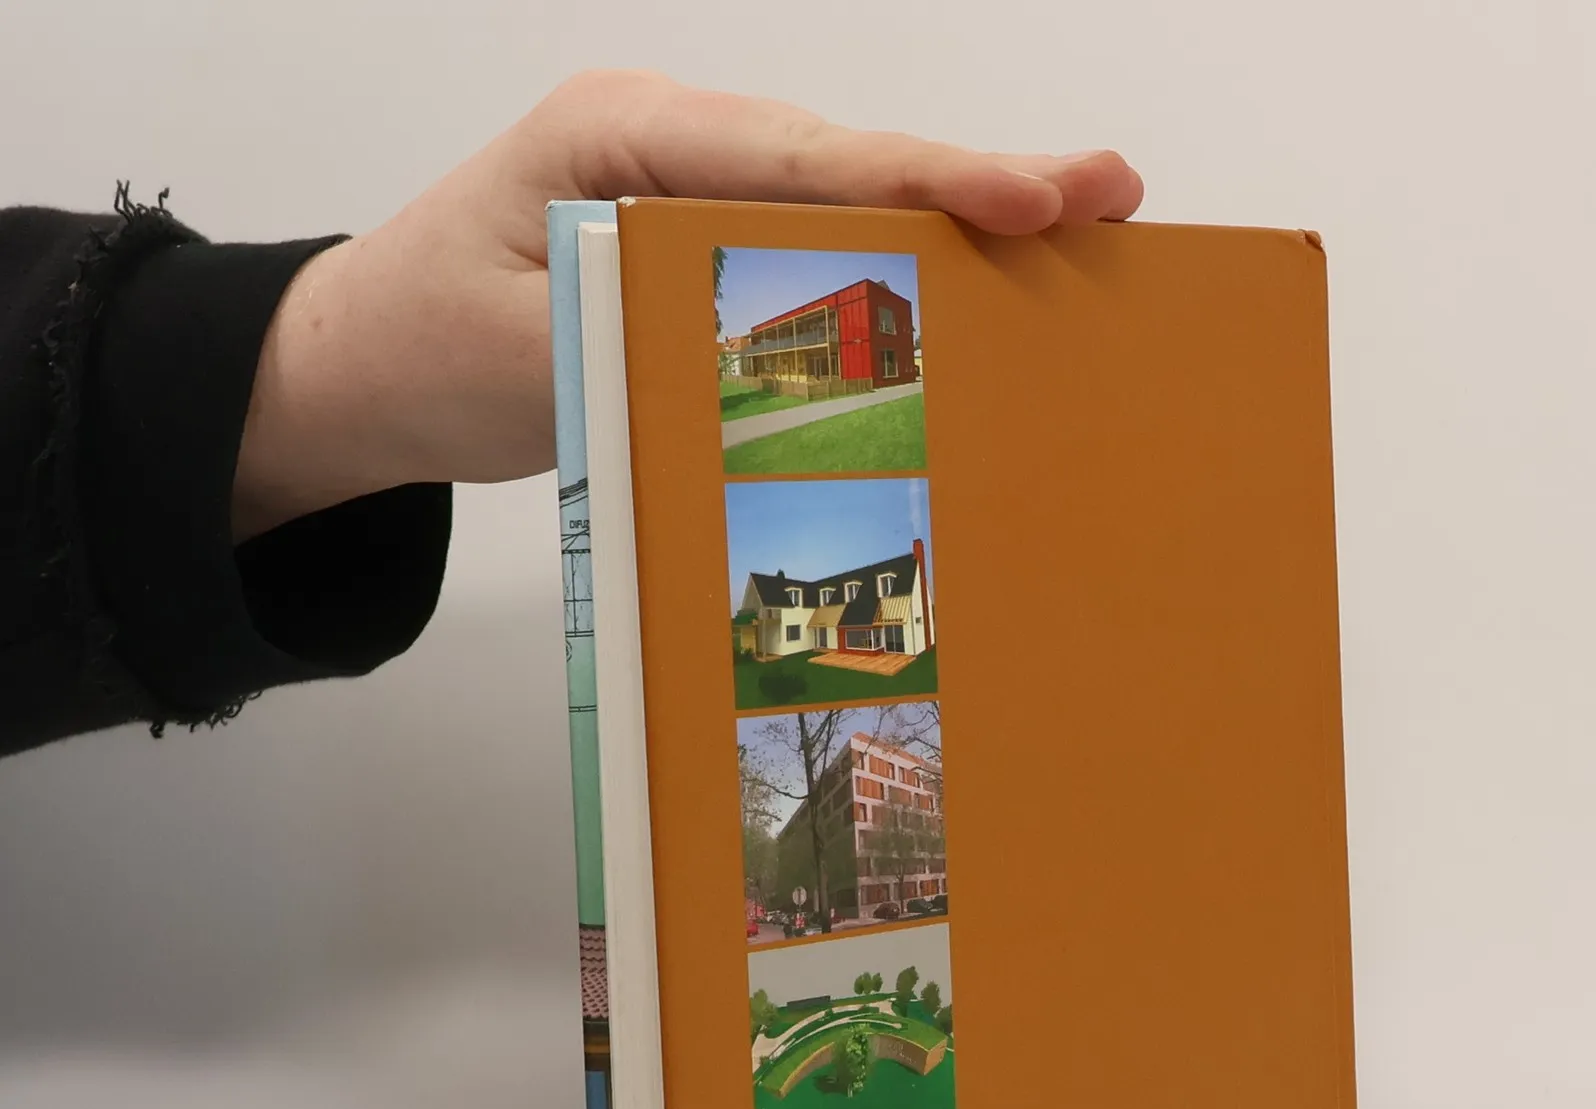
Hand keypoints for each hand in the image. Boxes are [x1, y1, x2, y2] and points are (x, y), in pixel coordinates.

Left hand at [233, 70, 1142, 537]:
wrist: (363, 362)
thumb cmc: (425, 345)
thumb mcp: (526, 358)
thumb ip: (647, 346)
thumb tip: (779, 363)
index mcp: (624, 136)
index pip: (802, 157)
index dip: (928, 181)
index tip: (1033, 199)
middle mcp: (672, 147)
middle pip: (851, 162)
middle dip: (980, 183)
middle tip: (1109, 197)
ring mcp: (690, 192)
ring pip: (846, 202)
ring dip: (957, 225)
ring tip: (1075, 233)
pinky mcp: (702, 249)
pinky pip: (816, 252)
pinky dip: (899, 271)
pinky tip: (976, 289)